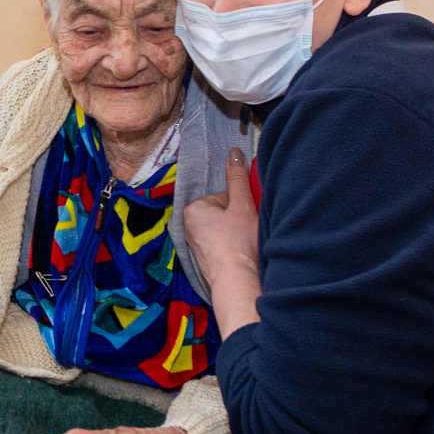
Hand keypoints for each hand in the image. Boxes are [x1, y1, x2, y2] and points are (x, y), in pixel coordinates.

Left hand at [183, 148, 261, 336]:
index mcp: (192, 209)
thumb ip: (238, 177)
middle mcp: (187, 226)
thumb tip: (234, 152)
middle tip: (246, 232)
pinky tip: (240, 254)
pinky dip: (232, 247)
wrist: (237, 280)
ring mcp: (194, 245)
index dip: (241, 205)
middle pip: (223, 213)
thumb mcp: (242, 204)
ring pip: (224, 229)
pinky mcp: (203, 260)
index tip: (246, 218)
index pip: (225, 197)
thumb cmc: (239, 243)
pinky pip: (221, 245)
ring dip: (236, 233)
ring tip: (244, 244)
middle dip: (238, 219)